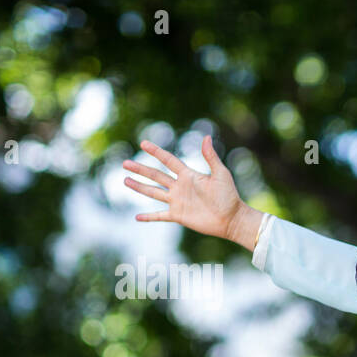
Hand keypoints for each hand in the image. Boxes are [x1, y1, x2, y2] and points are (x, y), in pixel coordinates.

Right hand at [124, 135, 263, 250]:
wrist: (232, 218)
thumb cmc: (229, 196)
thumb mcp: (221, 174)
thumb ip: (211, 157)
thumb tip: (206, 137)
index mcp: (188, 175)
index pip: (168, 160)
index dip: (156, 152)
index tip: (143, 143)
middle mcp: (180, 187)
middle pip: (156, 175)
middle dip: (140, 169)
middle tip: (125, 163)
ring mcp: (178, 201)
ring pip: (154, 192)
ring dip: (140, 187)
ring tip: (125, 180)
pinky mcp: (179, 216)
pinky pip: (160, 215)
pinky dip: (149, 216)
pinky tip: (137, 217)